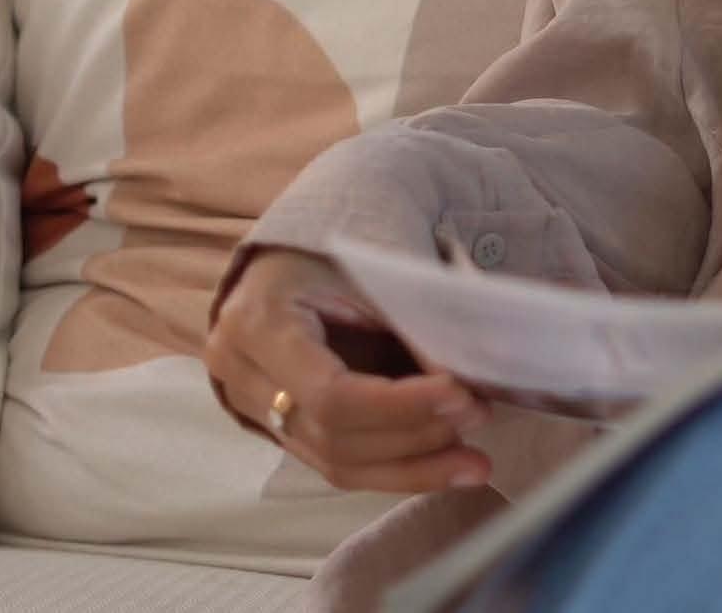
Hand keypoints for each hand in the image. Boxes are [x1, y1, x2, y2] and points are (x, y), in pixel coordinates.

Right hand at [204, 248, 496, 493]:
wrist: (288, 256)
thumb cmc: (331, 253)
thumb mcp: (371, 272)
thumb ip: (413, 326)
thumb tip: (465, 391)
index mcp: (257, 323)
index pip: (331, 393)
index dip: (400, 406)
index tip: (462, 396)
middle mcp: (242, 374)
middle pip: (333, 435)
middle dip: (414, 434)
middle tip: (478, 417)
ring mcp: (252, 408)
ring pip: (335, 462)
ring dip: (412, 467)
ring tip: (473, 462)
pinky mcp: (278, 429)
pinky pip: (336, 463)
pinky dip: (394, 468)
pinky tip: (443, 467)